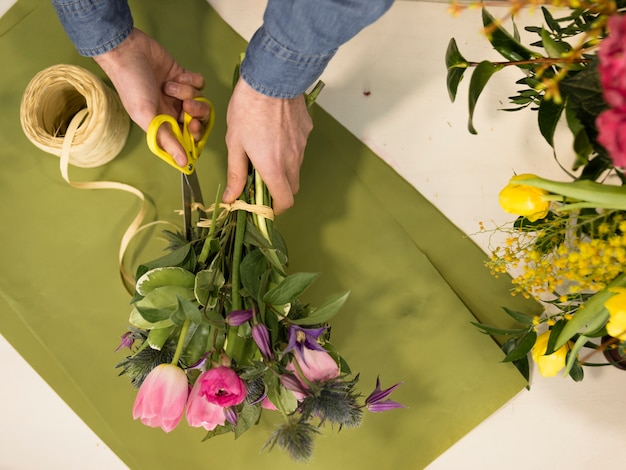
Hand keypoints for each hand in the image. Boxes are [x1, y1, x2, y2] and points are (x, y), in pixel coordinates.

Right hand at [93, 28, 210, 166]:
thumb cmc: (131, 85)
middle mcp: (172, 111)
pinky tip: (175, 76)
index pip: (188, 138)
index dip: (195, 135)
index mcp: (164, 124)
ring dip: (188, 93)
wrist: (128, 51)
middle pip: (199, 119)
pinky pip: (199, 82)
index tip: (192, 127)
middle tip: (187, 107)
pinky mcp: (183, 77)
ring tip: (170, 86)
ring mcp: (179, 94)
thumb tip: (183, 163)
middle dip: (196, 113)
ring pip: (200, 99)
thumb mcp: (147, 116)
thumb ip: (167, 140)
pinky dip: (190, 79)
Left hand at [224, 77, 312, 213]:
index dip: (276, 209)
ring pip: (296, 167)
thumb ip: (235, 173)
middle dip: (279, 190)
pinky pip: (299, 148)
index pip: (285, 201)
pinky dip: (289, 149)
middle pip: (292, 187)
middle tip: (261, 180)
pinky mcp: (306, 131)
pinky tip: (275, 132)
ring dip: (283, 169)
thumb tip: (231, 198)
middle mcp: (293, 160)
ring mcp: (302, 145)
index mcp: (273, 168)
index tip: (264, 205)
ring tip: (266, 150)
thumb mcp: (234, 143)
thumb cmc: (248, 109)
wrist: (272, 77)